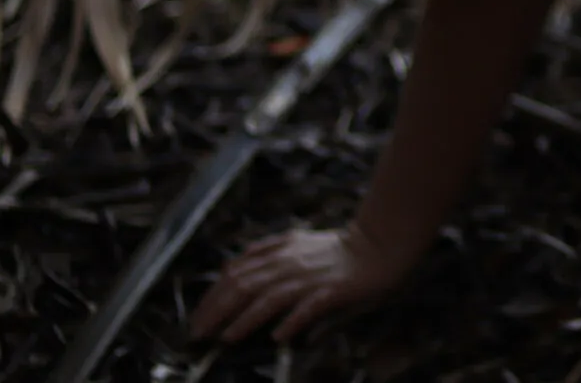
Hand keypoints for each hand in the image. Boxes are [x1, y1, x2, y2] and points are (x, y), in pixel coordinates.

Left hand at [189, 224, 409, 343]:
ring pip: (269, 297)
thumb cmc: (342, 248)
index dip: (213, 295)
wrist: (383, 243)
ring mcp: (312, 276)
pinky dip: (293, 321)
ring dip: (244, 319)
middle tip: (199, 334)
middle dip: (217, 311)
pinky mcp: (334, 290)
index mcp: (281, 250)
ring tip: (226, 338)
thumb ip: (268, 249)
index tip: (197, 317)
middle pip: (245, 285)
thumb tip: (235, 262)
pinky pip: (309, 307)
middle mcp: (292, 261)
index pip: (237, 271)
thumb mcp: (299, 241)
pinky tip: (279, 337)